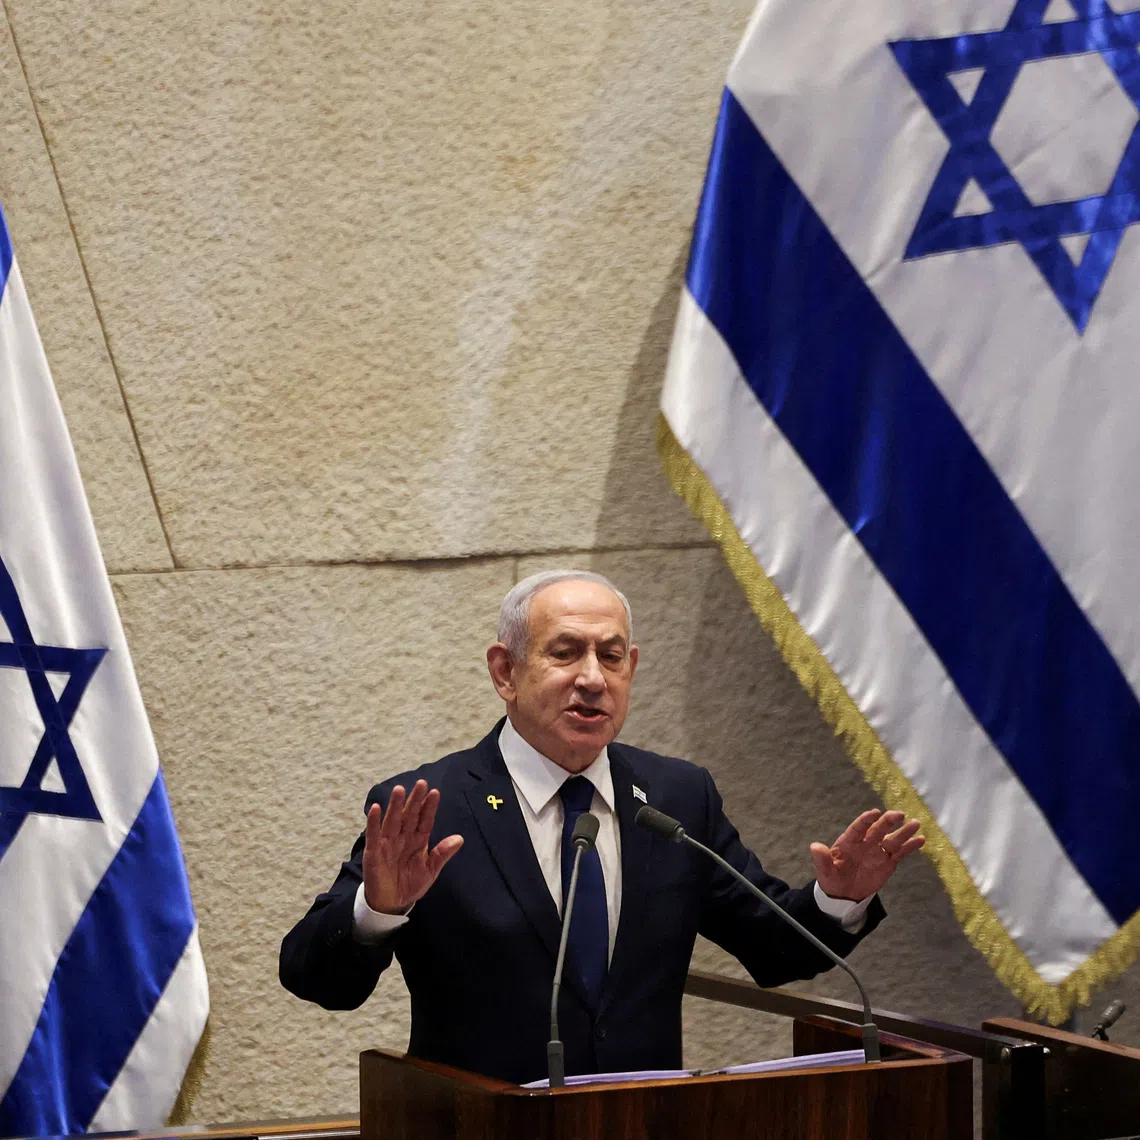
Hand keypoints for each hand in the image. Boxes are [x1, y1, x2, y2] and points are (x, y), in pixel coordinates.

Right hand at [362, 779, 463, 913]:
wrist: (392, 903)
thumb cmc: (411, 883)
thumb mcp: (430, 870)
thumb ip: (442, 854)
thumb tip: (460, 839)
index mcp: (418, 840)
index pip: (424, 820)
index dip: (429, 807)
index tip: (435, 793)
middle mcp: (403, 837)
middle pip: (409, 816)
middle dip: (415, 800)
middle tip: (421, 783)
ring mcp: (387, 843)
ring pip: (392, 820)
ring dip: (395, 806)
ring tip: (399, 790)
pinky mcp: (373, 852)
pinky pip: (373, 835)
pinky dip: (373, 822)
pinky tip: (376, 808)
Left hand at [810, 809, 924, 901]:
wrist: (844, 893)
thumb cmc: (832, 878)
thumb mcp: (825, 870)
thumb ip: (821, 859)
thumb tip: (814, 846)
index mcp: (849, 841)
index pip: (858, 828)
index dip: (866, 820)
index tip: (875, 813)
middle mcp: (866, 842)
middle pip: (878, 830)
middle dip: (888, 822)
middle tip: (899, 814)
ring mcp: (878, 851)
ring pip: (893, 839)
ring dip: (904, 831)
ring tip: (915, 823)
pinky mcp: (888, 861)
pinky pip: (900, 852)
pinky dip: (910, 846)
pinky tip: (921, 840)